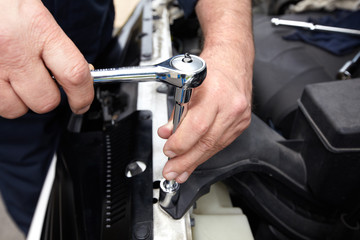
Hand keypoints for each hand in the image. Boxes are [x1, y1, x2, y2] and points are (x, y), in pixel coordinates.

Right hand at [0, 0, 92, 118]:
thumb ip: (56, 42)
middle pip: (45, 100)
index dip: (83, 95)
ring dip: (21, 101)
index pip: (74, 74)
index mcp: (38, 27)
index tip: (82, 103)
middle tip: (44, 82)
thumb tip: (80, 72)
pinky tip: (0, 78)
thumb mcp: (35, 11)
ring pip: (16, 109)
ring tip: (16, 79)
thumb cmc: (4, 1)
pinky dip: (0, 98)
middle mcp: (13, 48)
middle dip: (49, 97)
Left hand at [158, 48, 252, 182]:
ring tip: (181, 171)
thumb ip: (177, 112)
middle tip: (172, 172)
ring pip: (215, 146)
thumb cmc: (211, 66)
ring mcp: (240, 116)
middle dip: (186, 161)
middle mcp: (231, 106)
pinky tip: (197, 159)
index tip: (168, 152)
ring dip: (196, 161)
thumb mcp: (186, 85)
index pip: (197, 128)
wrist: (233, 58)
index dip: (181, 144)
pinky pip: (222, 143)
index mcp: (216, 93)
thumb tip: (167, 133)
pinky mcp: (242, 123)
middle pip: (207, 142)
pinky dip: (207, 152)